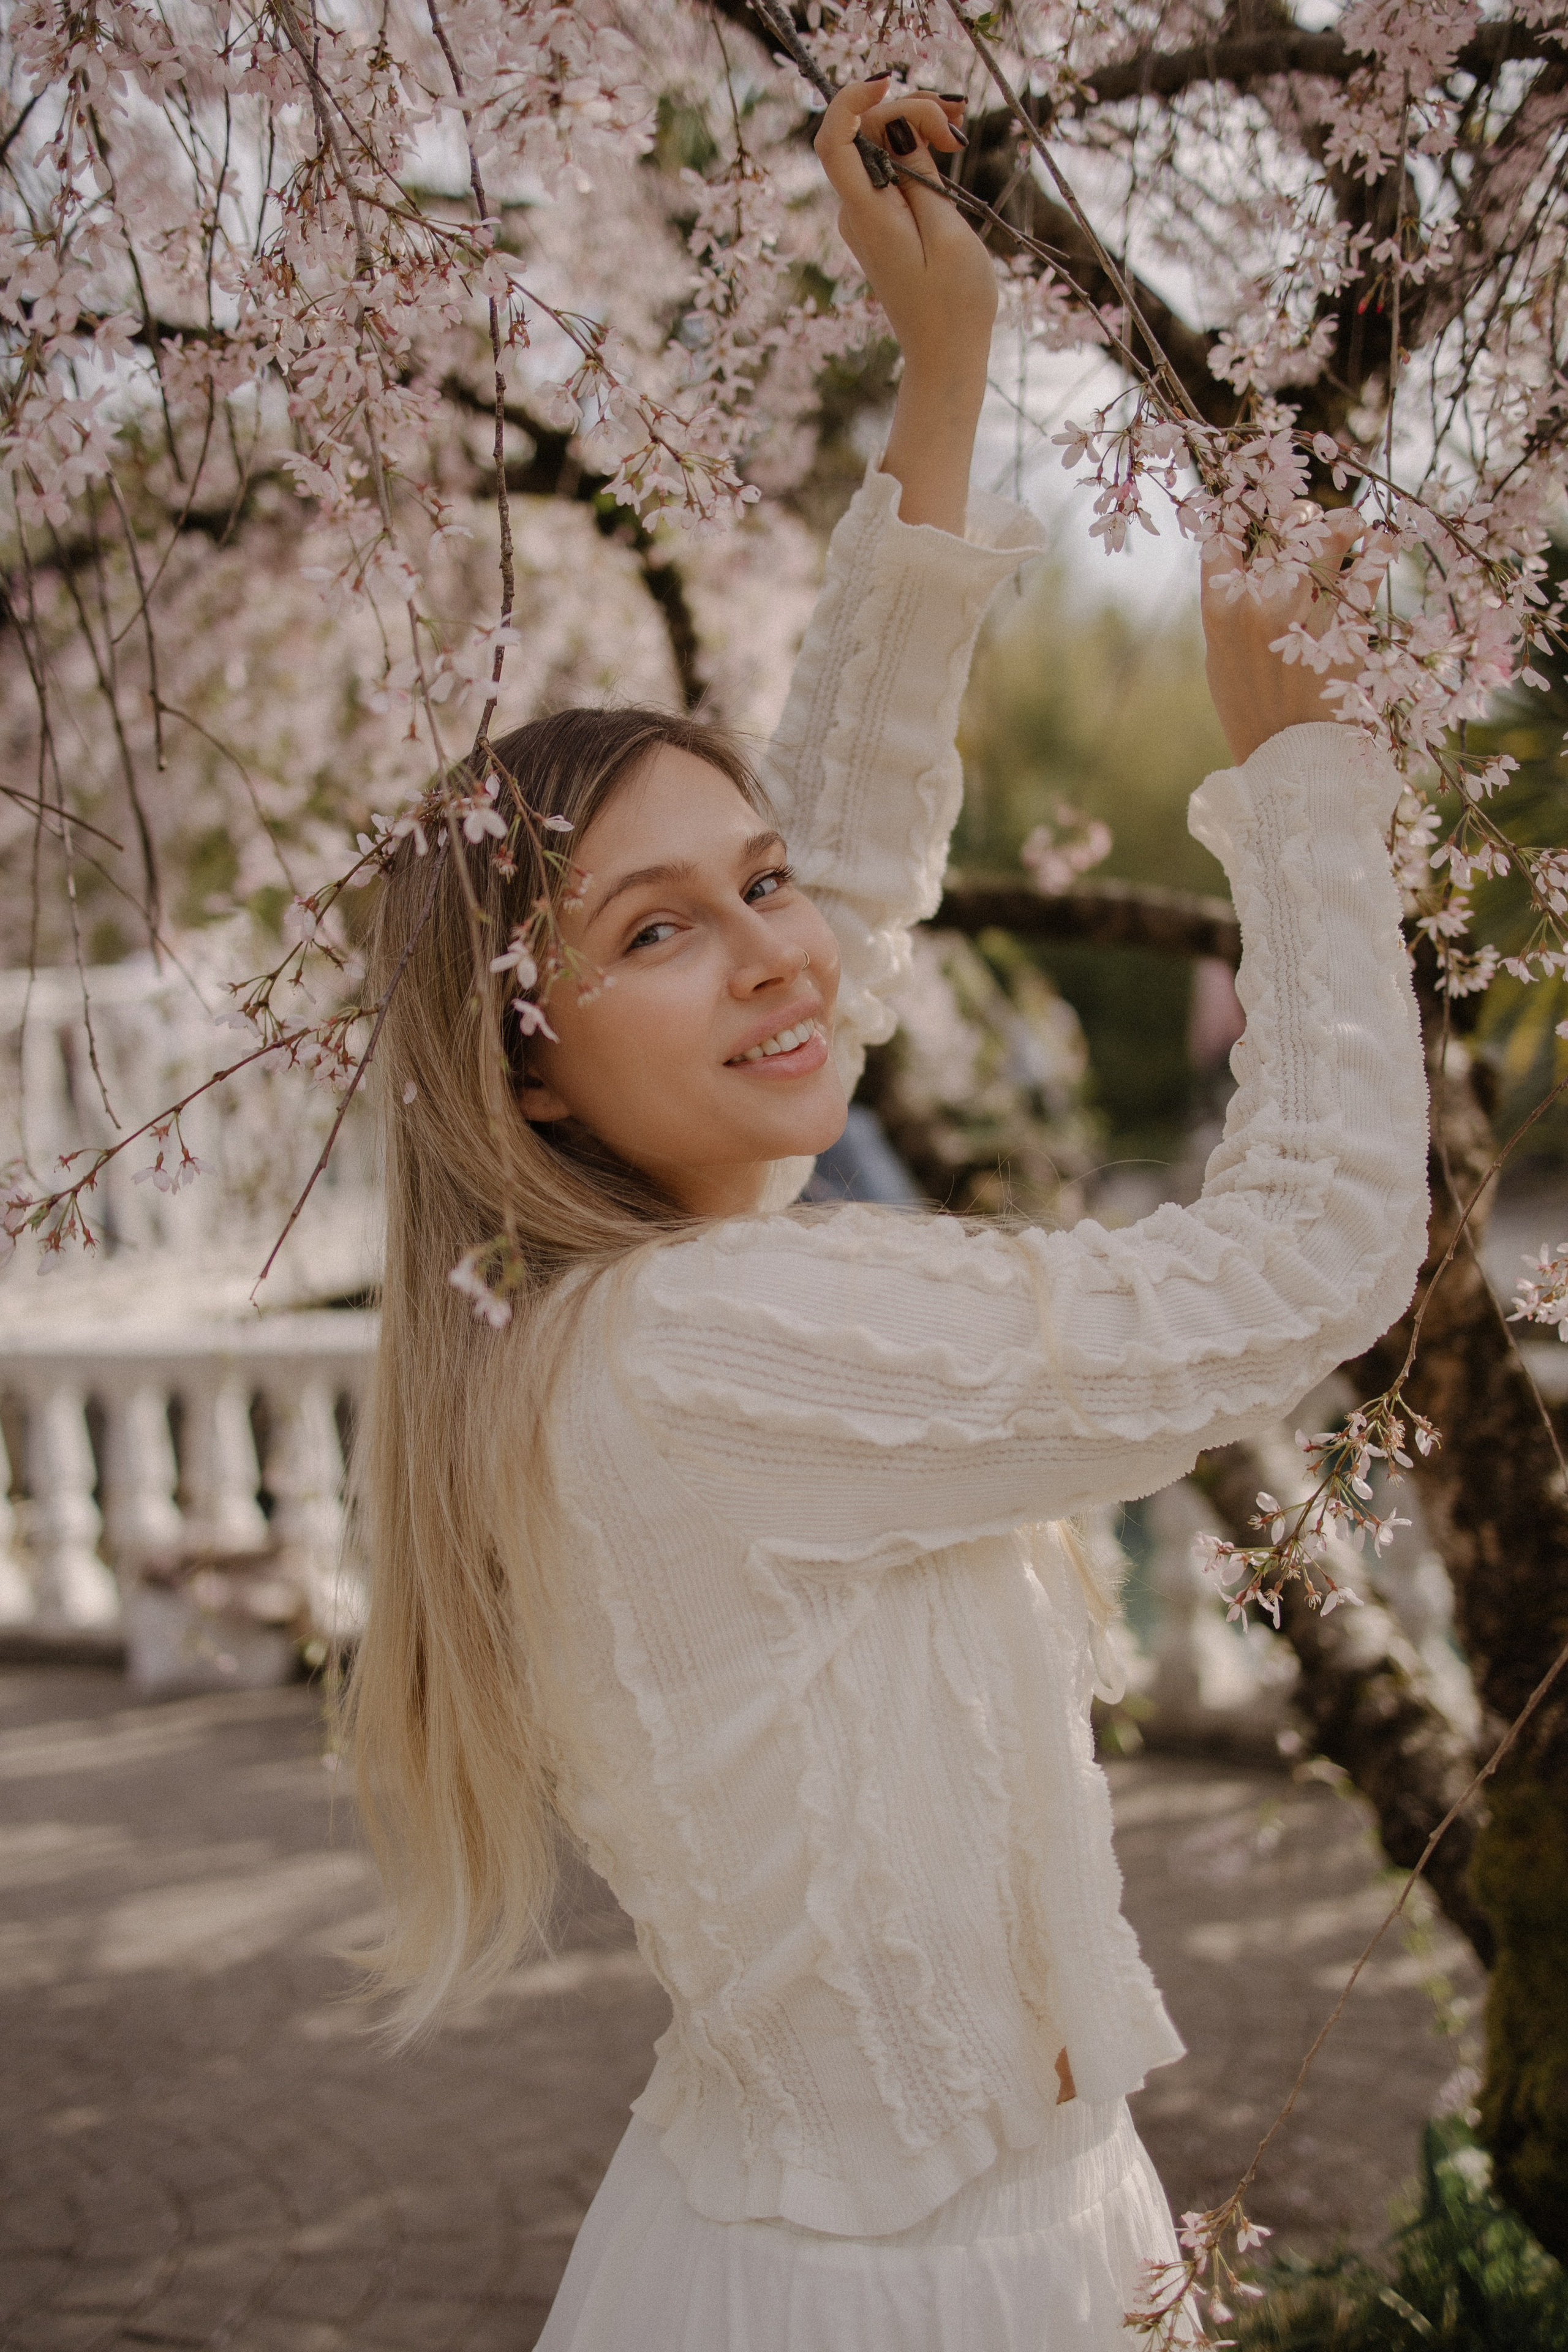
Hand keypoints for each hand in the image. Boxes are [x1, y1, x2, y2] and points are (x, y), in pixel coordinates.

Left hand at [813, 79, 995, 382]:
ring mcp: (865, 216)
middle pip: (866, 134)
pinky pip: (889, 169)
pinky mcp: (881, 221)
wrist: (944, 355)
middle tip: (958, 121)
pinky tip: (949, 148)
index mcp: (867, 216)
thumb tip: (898, 124)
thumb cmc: (954, 303)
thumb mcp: (948, 231)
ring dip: (917, 126)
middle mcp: (856, 212)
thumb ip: (920, 174)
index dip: (851, 100)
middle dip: (909, 110)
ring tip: (960, 133)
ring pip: (880, 147)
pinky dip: (916, 151)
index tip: (888, 82)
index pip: (834, 141)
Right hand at [1202, 504, 1392, 765]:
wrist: (1284, 759)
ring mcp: (1301, 619)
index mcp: (1220, 614)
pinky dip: (1377, 553)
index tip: (1253, 505)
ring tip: (1354, 523)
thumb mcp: (1221, 660)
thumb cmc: (1248, 709)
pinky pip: (1363, 581)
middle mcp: (1258, 608)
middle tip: (1308, 520)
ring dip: (1342, 526)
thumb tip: (1241, 567)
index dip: (1239, 515)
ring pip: (1324, 547)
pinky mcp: (1341, 635)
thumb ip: (1228, 612)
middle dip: (1297, 518)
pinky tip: (1384, 538)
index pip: (1223, 541)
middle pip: (1278, 535)